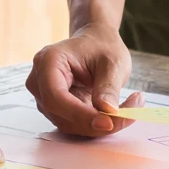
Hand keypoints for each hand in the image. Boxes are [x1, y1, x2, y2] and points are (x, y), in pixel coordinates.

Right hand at [27, 23, 142, 135]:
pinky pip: (74, 124)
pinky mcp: (55, 109)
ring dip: (98, 125)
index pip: (56, 97)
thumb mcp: (113, 62)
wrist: (95, 43)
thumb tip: (108, 112)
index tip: (109, 121)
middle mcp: (39, 82)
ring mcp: (44, 97)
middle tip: (129, 116)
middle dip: (95, 123)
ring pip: (69, 124)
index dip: (81, 114)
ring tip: (127, 108)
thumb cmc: (101, 47)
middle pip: (61, 115)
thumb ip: (108, 87)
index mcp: (48, 62)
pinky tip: (114, 111)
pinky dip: (96, 124)